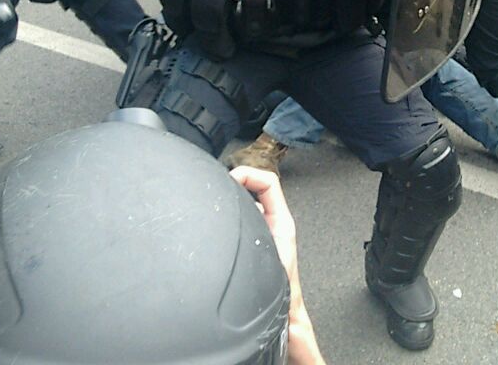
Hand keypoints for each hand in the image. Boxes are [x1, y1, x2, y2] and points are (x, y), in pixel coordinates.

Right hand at [229, 167, 325, 364]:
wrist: (283, 323)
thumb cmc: (282, 298)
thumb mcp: (271, 262)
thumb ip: (265, 235)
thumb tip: (253, 215)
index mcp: (282, 224)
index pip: (269, 182)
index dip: (248, 174)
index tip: (228, 179)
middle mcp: (273, 226)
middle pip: (254, 188)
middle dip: (234, 182)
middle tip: (215, 188)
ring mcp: (263, 235)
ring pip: (246, 204)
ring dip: (230, 198)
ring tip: (213, 199)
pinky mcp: (254, 246)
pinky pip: (239, 220)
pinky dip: (227, 215)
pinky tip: (215, 222)